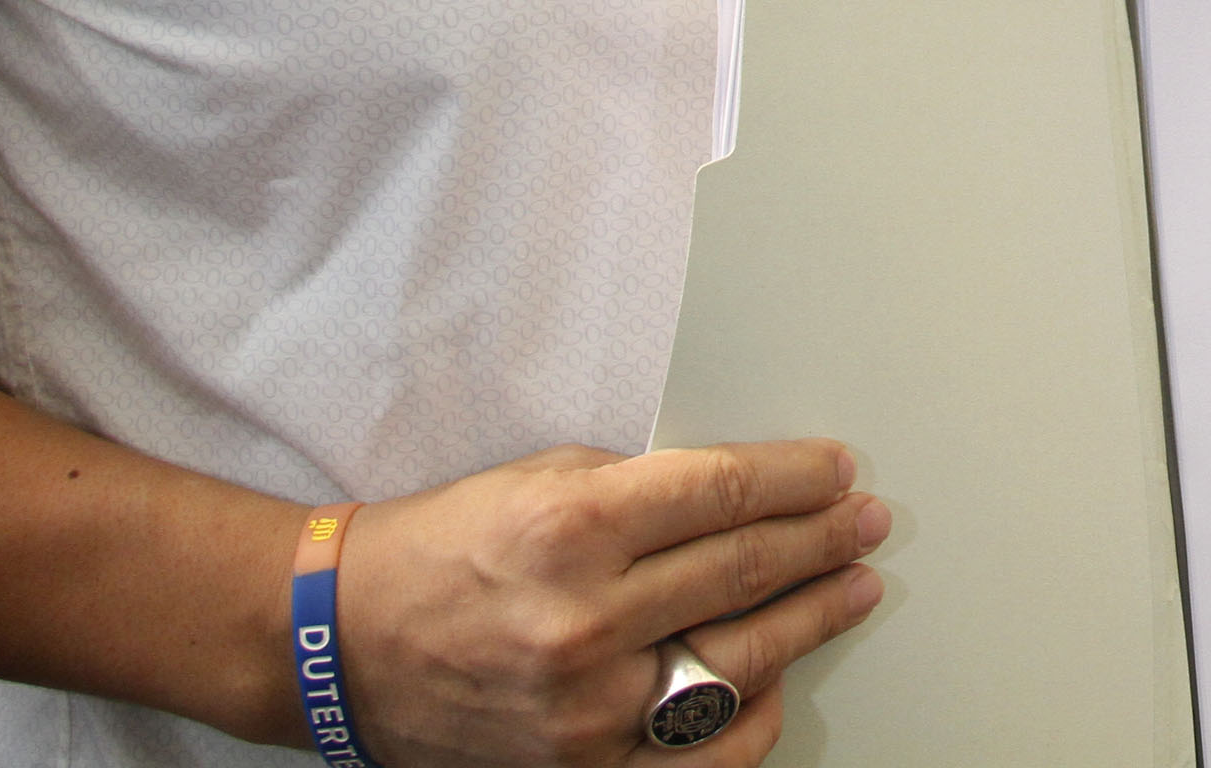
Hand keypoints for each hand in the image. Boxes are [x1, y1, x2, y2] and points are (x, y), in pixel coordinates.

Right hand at [335, 438, 889, 764]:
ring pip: (738, 659)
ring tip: (854, 588)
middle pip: (742, 571)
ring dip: (811, 616)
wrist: (345, 644)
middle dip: (820, 540)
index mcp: (572, 528)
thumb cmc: (440, 551)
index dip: (795, 479)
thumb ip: (638, 489)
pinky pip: (700, 752)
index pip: (722, 494)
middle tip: (864, 522)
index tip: (836, 471)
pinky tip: (783, 681)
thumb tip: (741, 493)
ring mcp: (586, 706)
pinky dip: (753, 716)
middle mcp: (584, 619)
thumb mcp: (538, 481)